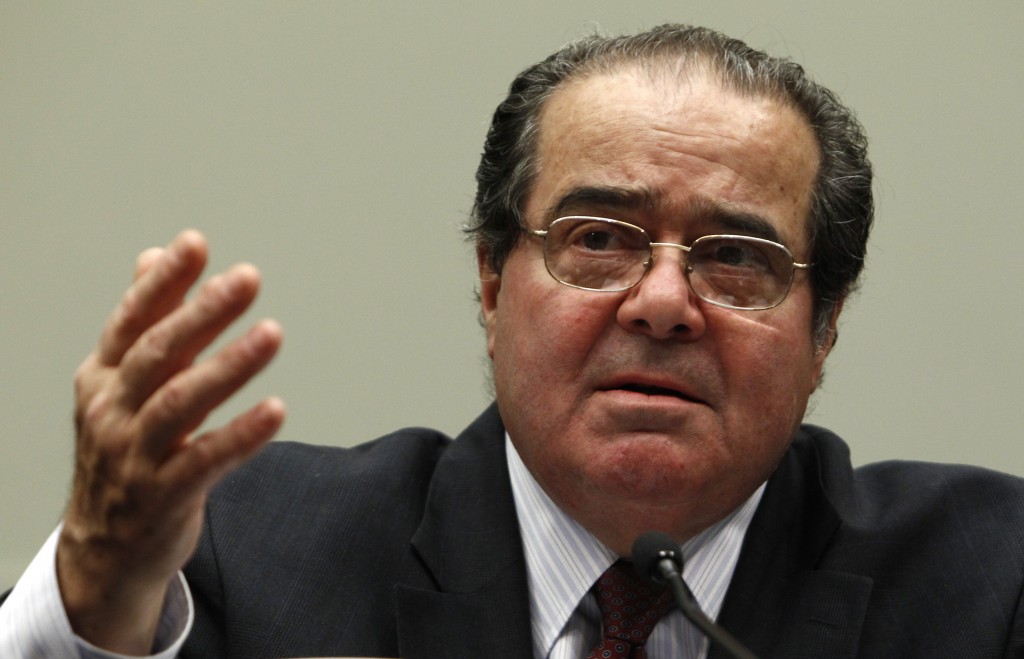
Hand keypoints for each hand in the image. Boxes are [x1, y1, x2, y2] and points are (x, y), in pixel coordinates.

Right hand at [55, 230, 285, 652]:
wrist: (103, 549)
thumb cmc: (124, 454)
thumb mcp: (122, 386)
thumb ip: (145, 322)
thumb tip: (155, 258)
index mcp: (103, 378)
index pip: (132, 321)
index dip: (163, 283)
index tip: (195, 244)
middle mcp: (112, 412)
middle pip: (157, 354)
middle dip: (202, 312)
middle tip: (246, 279)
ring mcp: (134, 456)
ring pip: (180, 403)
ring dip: (228, 365)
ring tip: (272, 333)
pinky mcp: (163, 497)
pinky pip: (205, 460)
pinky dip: (241, 435)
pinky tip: (276, 410)